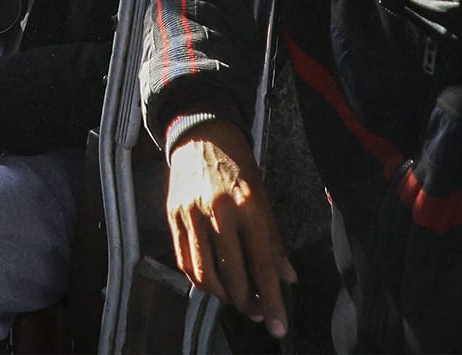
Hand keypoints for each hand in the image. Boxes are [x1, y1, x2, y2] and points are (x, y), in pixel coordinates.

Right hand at [165, 119, 294, 336]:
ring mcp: (191, 215)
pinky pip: (185, 261)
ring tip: (237, 301)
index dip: (272, 301)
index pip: (262, 266)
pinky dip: (200, 280)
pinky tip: (213, 284)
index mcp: (248, 207)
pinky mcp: (173, 216)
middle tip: (258, 313)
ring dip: (223, 296)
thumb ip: (274, 240)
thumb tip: (288, 277)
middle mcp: (218, 212)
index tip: (278, 326)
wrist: (201, 135)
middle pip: (233, 275)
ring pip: (205, 274)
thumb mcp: (263, 197)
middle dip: (248, 303)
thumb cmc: (239, 166)